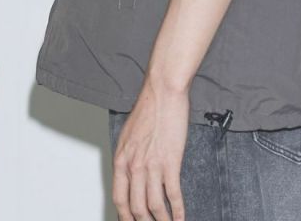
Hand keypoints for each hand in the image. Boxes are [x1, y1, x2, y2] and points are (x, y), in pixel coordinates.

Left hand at [111, 74, 188, 220]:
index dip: (125, 216)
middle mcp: (134, 166)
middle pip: (136, 207)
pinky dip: (178, 210)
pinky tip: (181, 217)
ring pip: (155, 206)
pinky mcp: (171, 162)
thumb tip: (131, 176)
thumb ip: (128, 157)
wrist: (163, 92)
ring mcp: (152, 165)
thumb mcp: (129, 135)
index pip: (119, 199)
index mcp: (121, 159)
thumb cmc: (148, 108)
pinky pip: (173, 194)